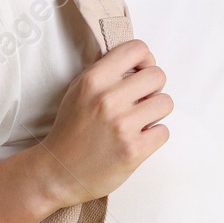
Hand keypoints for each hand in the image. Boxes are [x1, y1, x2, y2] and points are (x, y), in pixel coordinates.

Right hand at [32, 38, 171, 209]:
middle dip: (153, 89)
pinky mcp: (134, 150)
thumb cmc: (70, 130)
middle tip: (139, 102)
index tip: (139, 74)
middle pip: (158, 75)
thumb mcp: (78, 90)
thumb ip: (105, 72)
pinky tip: (136, 139)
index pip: (138, 49)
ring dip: (155, 113)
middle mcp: (107, 99)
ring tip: (138, 122)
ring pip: (166, 103)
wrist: (57, 173)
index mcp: (93, 80)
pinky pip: (164, 131)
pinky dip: (153, 136)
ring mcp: (122, 125)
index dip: (145, 61)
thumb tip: (139, 58)